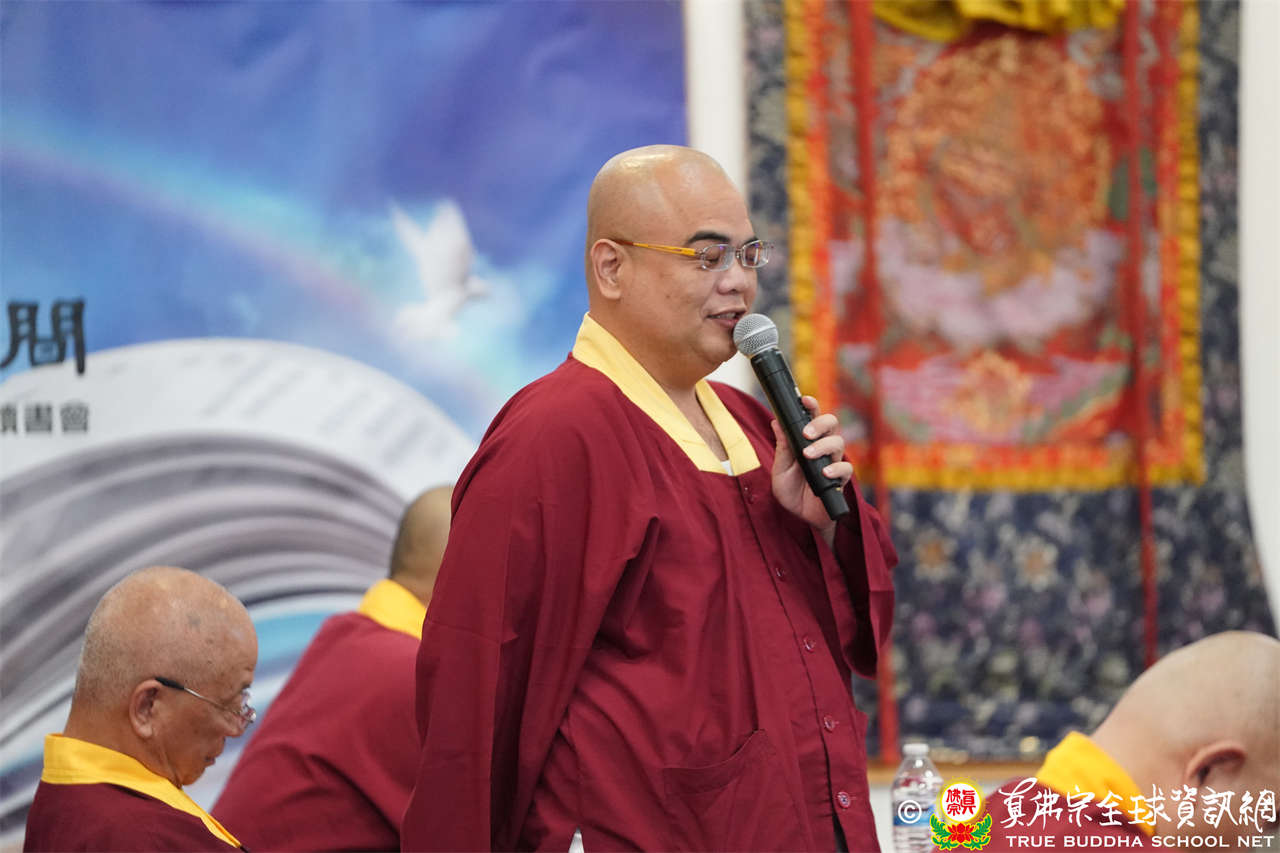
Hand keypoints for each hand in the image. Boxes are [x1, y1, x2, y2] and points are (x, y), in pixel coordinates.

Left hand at [770, 396, 852, 544]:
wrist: (801, 517)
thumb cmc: (791, 491)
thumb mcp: (780, 469)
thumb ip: (782, 448)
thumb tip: (776, 421)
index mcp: (807, 441)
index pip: (812, 417)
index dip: (811, 406)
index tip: (804, 400)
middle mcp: (823, 448)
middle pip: (832, 423)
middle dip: (820, 423)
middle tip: (806, 433)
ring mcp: (833, 462)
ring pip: (839, 442)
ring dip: (823, 446)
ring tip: (809, 455)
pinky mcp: (841, 480)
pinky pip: (846, 469)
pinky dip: (835, 469)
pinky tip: (825, 473)